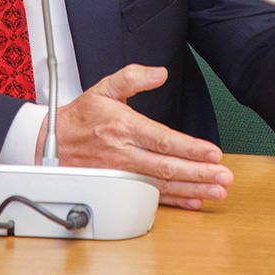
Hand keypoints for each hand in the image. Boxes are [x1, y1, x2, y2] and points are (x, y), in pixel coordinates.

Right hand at [42, 64, 232, 208]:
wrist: (50, 142)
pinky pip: (150, 198)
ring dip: (192, 190)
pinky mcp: (119, 187)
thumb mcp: (103, 88)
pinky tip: (193, 200)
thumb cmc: (80, 117)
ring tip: (217, 191)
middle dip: (199, 173)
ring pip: (162, 185)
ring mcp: (121, 174)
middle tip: (224, 177)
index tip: (213, 153)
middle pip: (167, 166)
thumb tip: (159, 72)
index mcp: (124, 127)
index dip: (190, 148)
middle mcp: (123, 153)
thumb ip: (132, 77)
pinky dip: (174, 202)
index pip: (163, 140)